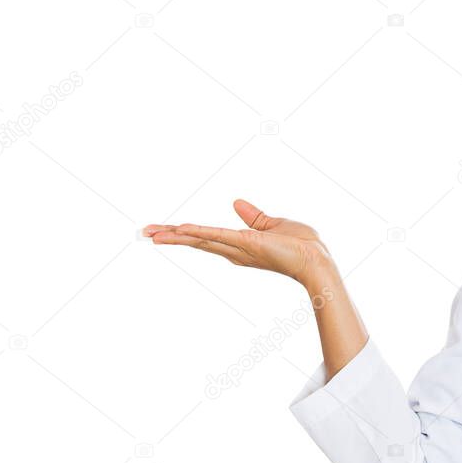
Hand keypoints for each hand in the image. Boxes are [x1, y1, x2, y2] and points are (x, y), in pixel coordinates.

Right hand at [142, 199, 333, 285]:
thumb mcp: (272, 225)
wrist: (316, 259)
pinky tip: (179, 230)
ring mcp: (239, 248)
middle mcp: (234, 250)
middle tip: (144, 233)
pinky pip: (217, 236)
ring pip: (200, 240)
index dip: (183, 234)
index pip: (205, 238)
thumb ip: (253, 216)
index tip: (162, 231)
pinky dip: (198, 233)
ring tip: (151, 233)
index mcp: (239, 246)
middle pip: (195, 242)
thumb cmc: (301, 245)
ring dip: (175, 236)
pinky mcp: (247, 243)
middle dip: (169, 237)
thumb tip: (235, 203)